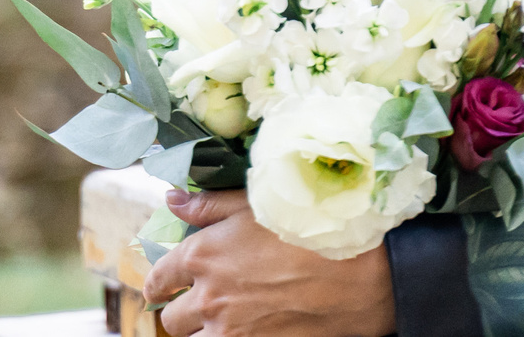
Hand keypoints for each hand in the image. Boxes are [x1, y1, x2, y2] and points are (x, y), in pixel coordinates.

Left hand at [142, 189, 397, 336]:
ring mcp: (232, 333)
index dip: (160, 282)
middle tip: (201, 303)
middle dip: (184, 310)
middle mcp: (209, 299)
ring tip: (224, 320)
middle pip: (173, 319)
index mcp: (202, 256)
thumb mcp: (258, 203)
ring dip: (203, 331)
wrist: (364, 275)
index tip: (165, 284)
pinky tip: (245, 331)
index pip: (159, 278)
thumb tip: (171, 200)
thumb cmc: (312, 229)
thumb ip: (208, 205)